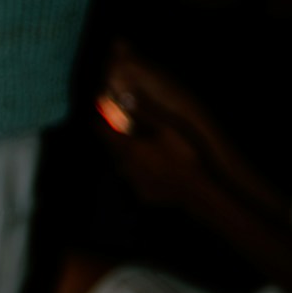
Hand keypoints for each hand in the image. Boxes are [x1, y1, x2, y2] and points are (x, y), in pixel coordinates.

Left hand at [98, 46, 230, 208]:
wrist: (195, 189)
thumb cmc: (182, 155)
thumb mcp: (166, 128)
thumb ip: (145, 113)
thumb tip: (126, 97)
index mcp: (128, 149)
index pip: (104, 134)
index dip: (99, 124)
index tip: (96, 118)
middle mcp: (126, 167)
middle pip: (113, 151)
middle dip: (114, 141)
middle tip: (118, 133)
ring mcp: (134, 183)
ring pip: (123, 168)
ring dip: (126, 158)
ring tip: (137, 151)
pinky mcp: (143, 195)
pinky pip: (136, 181)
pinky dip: (139, 174)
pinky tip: (152, 170)